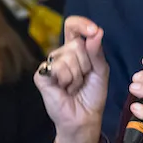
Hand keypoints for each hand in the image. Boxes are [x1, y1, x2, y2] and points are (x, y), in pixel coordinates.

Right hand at [34, 16, 109, 142]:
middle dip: (86, 64)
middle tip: (83, 79)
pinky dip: (66, 80)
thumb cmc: (92, 95)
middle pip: (76, 44)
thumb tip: (96, 31)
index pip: (73, 26)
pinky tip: (64, 89)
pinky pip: (58, 68)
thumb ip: (96, 52)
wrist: (84, 118)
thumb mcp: (100, 71)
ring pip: (68, 57)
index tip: (94, 31)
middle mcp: (60, 54)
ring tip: (74, 87)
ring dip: (77, 76)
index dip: (82, 24)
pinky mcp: (41, 76)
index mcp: (74, 50)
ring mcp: (50, 65)